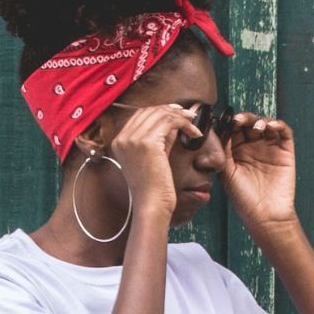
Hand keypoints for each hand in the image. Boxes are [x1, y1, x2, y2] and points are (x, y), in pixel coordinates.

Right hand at [107, 104, 202, 218]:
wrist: (151, 204)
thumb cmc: (153, 186)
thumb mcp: (153, 156)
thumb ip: (160, 137)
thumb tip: (174, 120)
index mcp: (119, 141)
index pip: (140, 114)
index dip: (160, 110)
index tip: (177, 113)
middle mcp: (123, 138)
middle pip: (150, 110)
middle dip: (172, 110)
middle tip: (189, 115)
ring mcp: (133, 139)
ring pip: (161, 114)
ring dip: (181, 116)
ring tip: (194, 123)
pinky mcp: (147, 143)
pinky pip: (170, 122)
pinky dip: (185, 124)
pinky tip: (195, 133)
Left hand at [222, 112, 297, 233]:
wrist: (265, 215)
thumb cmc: (243, 198)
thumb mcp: (227, 173)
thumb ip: (224, 150)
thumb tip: (220, 128)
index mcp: (236, 151)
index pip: (233, 129)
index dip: (230, 122)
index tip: (225, 121)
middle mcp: (253, 147)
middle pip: (249, 124)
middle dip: (244, 119)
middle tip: (239, 120)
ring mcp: (269, 148)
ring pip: (265, 124)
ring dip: (260, 121)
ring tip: (257, 127)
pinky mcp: (285, 151)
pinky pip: (284, 132)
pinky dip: (279, 124)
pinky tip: (272, 126)